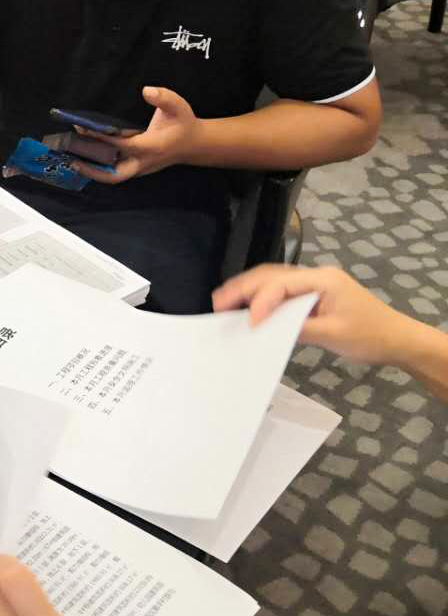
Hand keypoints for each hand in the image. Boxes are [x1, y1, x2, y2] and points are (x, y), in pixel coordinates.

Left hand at [71, 86, 198, 183]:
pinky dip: (100, 168)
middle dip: (91, 169)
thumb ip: (164, 97)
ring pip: (113, 177)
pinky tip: (86, 158)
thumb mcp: (178, 106)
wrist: (194, 144)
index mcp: (150, 147)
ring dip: (92, 172)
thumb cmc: (184, 124)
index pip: (119, 145)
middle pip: (113, 175)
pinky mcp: (137, 169)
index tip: (81, 128)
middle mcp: (142, 162)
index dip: (100, 138)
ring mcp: (140, 169)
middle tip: (71, 158)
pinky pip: (116, 173)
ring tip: (72, 159)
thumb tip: (146, 90)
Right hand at [212, 264, 424, 364]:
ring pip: (272, 280)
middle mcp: (315, 275)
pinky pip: (280, 291)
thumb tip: (264, 328)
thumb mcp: (333, 335)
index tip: (247, 323)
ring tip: (223, 304)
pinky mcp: (312, 295)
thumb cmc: (370, 337)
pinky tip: (247, 309)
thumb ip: (298, 328)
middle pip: (271, 275)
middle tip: (217, 304)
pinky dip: (261, 299)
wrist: (398, 340)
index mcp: (323, 280)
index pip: (281, 284)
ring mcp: (314, 283)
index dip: (260, 302)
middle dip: (242, 288)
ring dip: (247, 291)